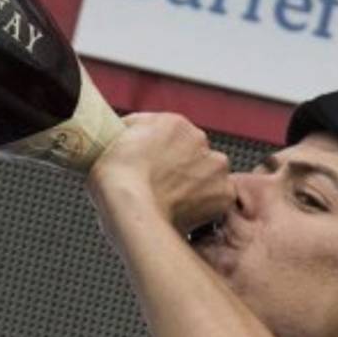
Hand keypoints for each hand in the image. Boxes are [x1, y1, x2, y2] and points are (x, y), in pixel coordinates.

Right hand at [87, 112, 234, 235]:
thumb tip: (132, 132)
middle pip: (194, 154)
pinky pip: (218, 199)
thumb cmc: (116, 178)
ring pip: (209, 175)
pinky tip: (185, 213)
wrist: (130, 206)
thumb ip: (132, 131)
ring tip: (174, 203)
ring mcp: (214, 166)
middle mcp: (200, 139)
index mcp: (174, 123)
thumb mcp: (113, 139)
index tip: (155, 169)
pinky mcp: (223, 193)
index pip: (174, 136)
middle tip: (163, 188)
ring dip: (197, 186)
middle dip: (183, 169)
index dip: (164, 155)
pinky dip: (206, 207)